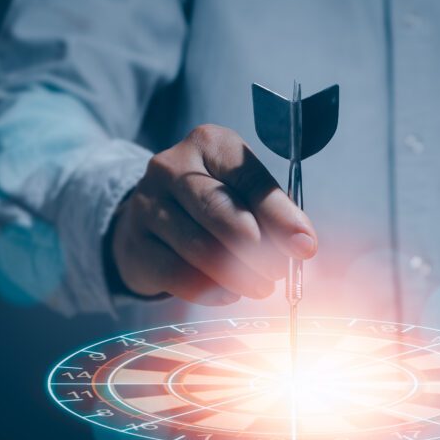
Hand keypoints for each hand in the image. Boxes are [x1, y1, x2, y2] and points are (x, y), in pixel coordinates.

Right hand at [110, 124, 316, 304]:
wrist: (152, 220)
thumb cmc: (214, 202)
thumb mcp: (245, 193)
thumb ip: (272, 214)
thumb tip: (301, 246)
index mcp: (211, 144)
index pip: (250, 179)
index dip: (280, 216)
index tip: (304, 247)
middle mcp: (173, 166)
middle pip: (220, 210)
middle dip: (257, 248)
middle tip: (279, 273)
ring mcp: (147, 203)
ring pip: (197, 244)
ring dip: (236, 274)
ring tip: (261, 287)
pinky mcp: (134, 242)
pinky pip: (173, 271)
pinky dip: (206, 288)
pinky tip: (228, 295)